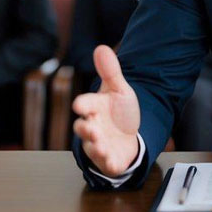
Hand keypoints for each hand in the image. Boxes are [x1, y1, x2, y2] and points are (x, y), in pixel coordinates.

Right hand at [73, 46, 140, 177]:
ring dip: (96, 147)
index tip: (80, 104)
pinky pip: (107, 163)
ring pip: (93, 147)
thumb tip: (101, 47)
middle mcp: (93, 127)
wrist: (131, 134)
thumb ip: (110, 72)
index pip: (85, 104)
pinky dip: (109, 163)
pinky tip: (113, 162)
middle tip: (91, 128)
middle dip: (85, 129)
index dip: (83, 104)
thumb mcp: (119, 90)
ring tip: (101, 145)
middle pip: (83, 129)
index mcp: (94, 108)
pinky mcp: (109, 159)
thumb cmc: (119, 111)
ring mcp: (100, 145)